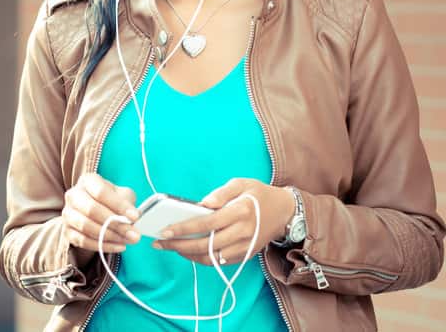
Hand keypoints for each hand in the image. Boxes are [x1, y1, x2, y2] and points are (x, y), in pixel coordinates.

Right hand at [62, 173, 141, 253]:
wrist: (95, 212)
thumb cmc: (110, 201)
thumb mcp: (122, 195)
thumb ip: (128, 203)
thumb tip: (133, 217)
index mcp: (88, 181)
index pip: (101, 192)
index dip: (119, 205)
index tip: (135, 216)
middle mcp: (73, 195)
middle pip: (92, 209)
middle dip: (115, 223)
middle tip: (134, 233)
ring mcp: (68, 214)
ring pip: (86, 227)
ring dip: (110, 236)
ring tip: (127, 240)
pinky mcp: (67, 231)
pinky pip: (84, 241)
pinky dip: (102, 246)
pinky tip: (118, 246)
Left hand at [151, 178, 294, 264]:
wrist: (285, 212)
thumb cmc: (259, 194)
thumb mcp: (241, 183)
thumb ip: (221, 193)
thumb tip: (202, 204)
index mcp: (240, 211)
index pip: (206, 222)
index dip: (184, 228)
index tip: (165, 230)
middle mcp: (243, 232)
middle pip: (206, 244)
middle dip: (179, 245)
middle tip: (160, 243)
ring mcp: (245, 246)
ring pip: (211, 258)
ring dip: (188, 255)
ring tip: (171, 247)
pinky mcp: (245, 255)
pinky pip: (220, 261)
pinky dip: (202, 258)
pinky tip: (189, 251)